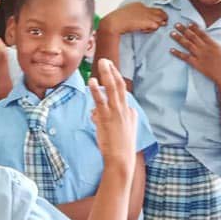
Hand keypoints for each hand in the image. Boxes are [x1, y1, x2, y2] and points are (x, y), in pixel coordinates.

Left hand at [88, 58, 137, 175]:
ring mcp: (115, 113)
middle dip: (112, 71)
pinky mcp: (106, 119)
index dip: (116, 77)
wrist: (121, 159)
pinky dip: (97, 90)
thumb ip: (113, 119)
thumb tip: (98, 111)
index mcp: (128, 111)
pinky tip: (93, 81)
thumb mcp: (124, 131)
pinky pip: (101, 101)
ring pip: (112, 89)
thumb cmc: (121, 147)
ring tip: (101, 62)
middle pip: (119, 85)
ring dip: (107, 74)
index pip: (122, 90)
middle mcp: (123, 109)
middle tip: (105, 60)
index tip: (110, 67)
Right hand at [101, 2, 167, 35]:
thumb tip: (137, 22)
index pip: (150, 8)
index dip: (153, 14)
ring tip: (151, 28)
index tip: (152, 20)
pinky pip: (156, 26)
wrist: (113, 23)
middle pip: (159, 11)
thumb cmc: (115, 20)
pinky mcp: (149, 21)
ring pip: (160, 18)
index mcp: (137, 4)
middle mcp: (144, 7)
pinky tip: (144, 31)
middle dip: (162, 17)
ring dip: (158, 24)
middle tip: (163, 23)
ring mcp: (147, 14)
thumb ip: (132, 16)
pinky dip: (152, 29)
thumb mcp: (125, 15)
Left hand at [169, 23, 220, 86]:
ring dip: (179, 39)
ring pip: (187, 45)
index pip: (202, 34)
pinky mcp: (196, 64)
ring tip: (172, 33)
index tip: (188, 23)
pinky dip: (178, 54)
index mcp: (214, 45)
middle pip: (192, 37)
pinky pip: (185, 58)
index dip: (195, 28)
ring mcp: (200, 56)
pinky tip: (171, 50)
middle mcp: (205, 48)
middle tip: (176, 24)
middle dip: (184, 30)